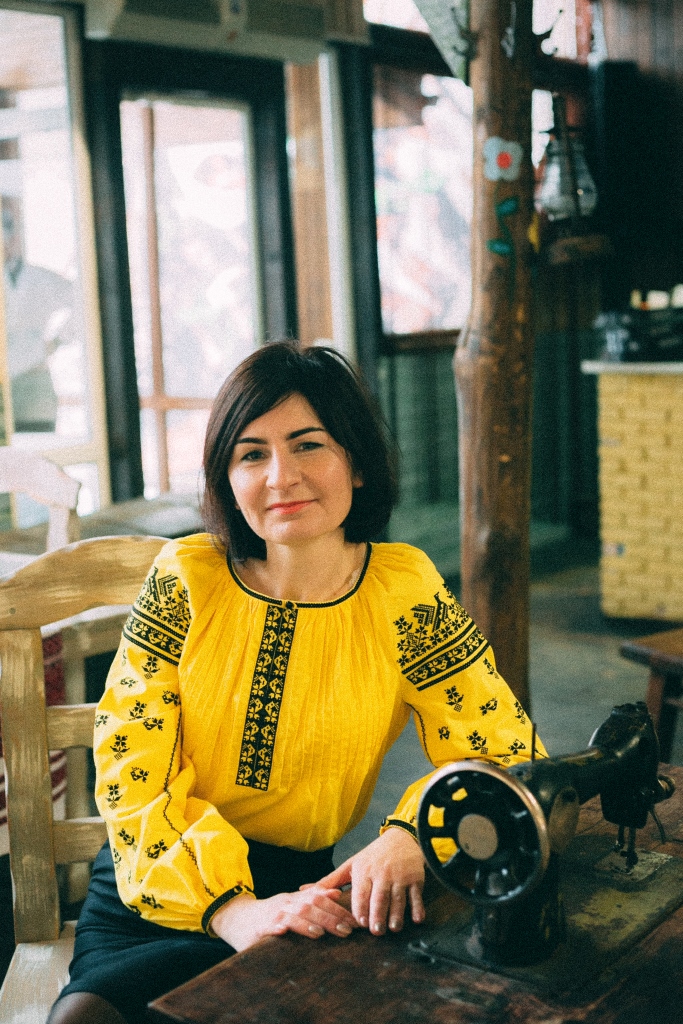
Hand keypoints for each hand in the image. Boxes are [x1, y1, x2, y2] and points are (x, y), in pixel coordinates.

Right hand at [210, 887, 356, 951]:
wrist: (236, 917)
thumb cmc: (269, 914)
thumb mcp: (292, 903)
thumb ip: (312, 898)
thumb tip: (335, 893)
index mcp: (295, 899)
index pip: (320, 900)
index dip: (338, 909)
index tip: (354, 921)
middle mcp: (286, 904)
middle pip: (310, 906)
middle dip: (329, 918)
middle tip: (346, 930)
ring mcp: (272, 915)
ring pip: (291, 915)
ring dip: (306, 924)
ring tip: (320, 933)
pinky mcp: (258, 927)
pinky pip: (267, 926)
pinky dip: (276, 927)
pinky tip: (283, 932)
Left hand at [310, 828, 424, 935]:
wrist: (402, 838)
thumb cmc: (372, 856)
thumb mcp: (351, 865)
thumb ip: (330, 881)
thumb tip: (303, 890)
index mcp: (364, 870)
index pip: (361, 892)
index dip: (361, 908)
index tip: (360, 924)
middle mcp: (382, 873)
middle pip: (380, 897)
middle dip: (378, 915)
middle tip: (376, 932)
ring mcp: (400, 876)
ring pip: (398, 898)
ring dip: (396, 915)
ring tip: (392, 929)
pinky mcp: (416, 878)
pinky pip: (416, 895)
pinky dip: (417, 908)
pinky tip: (416, 920)